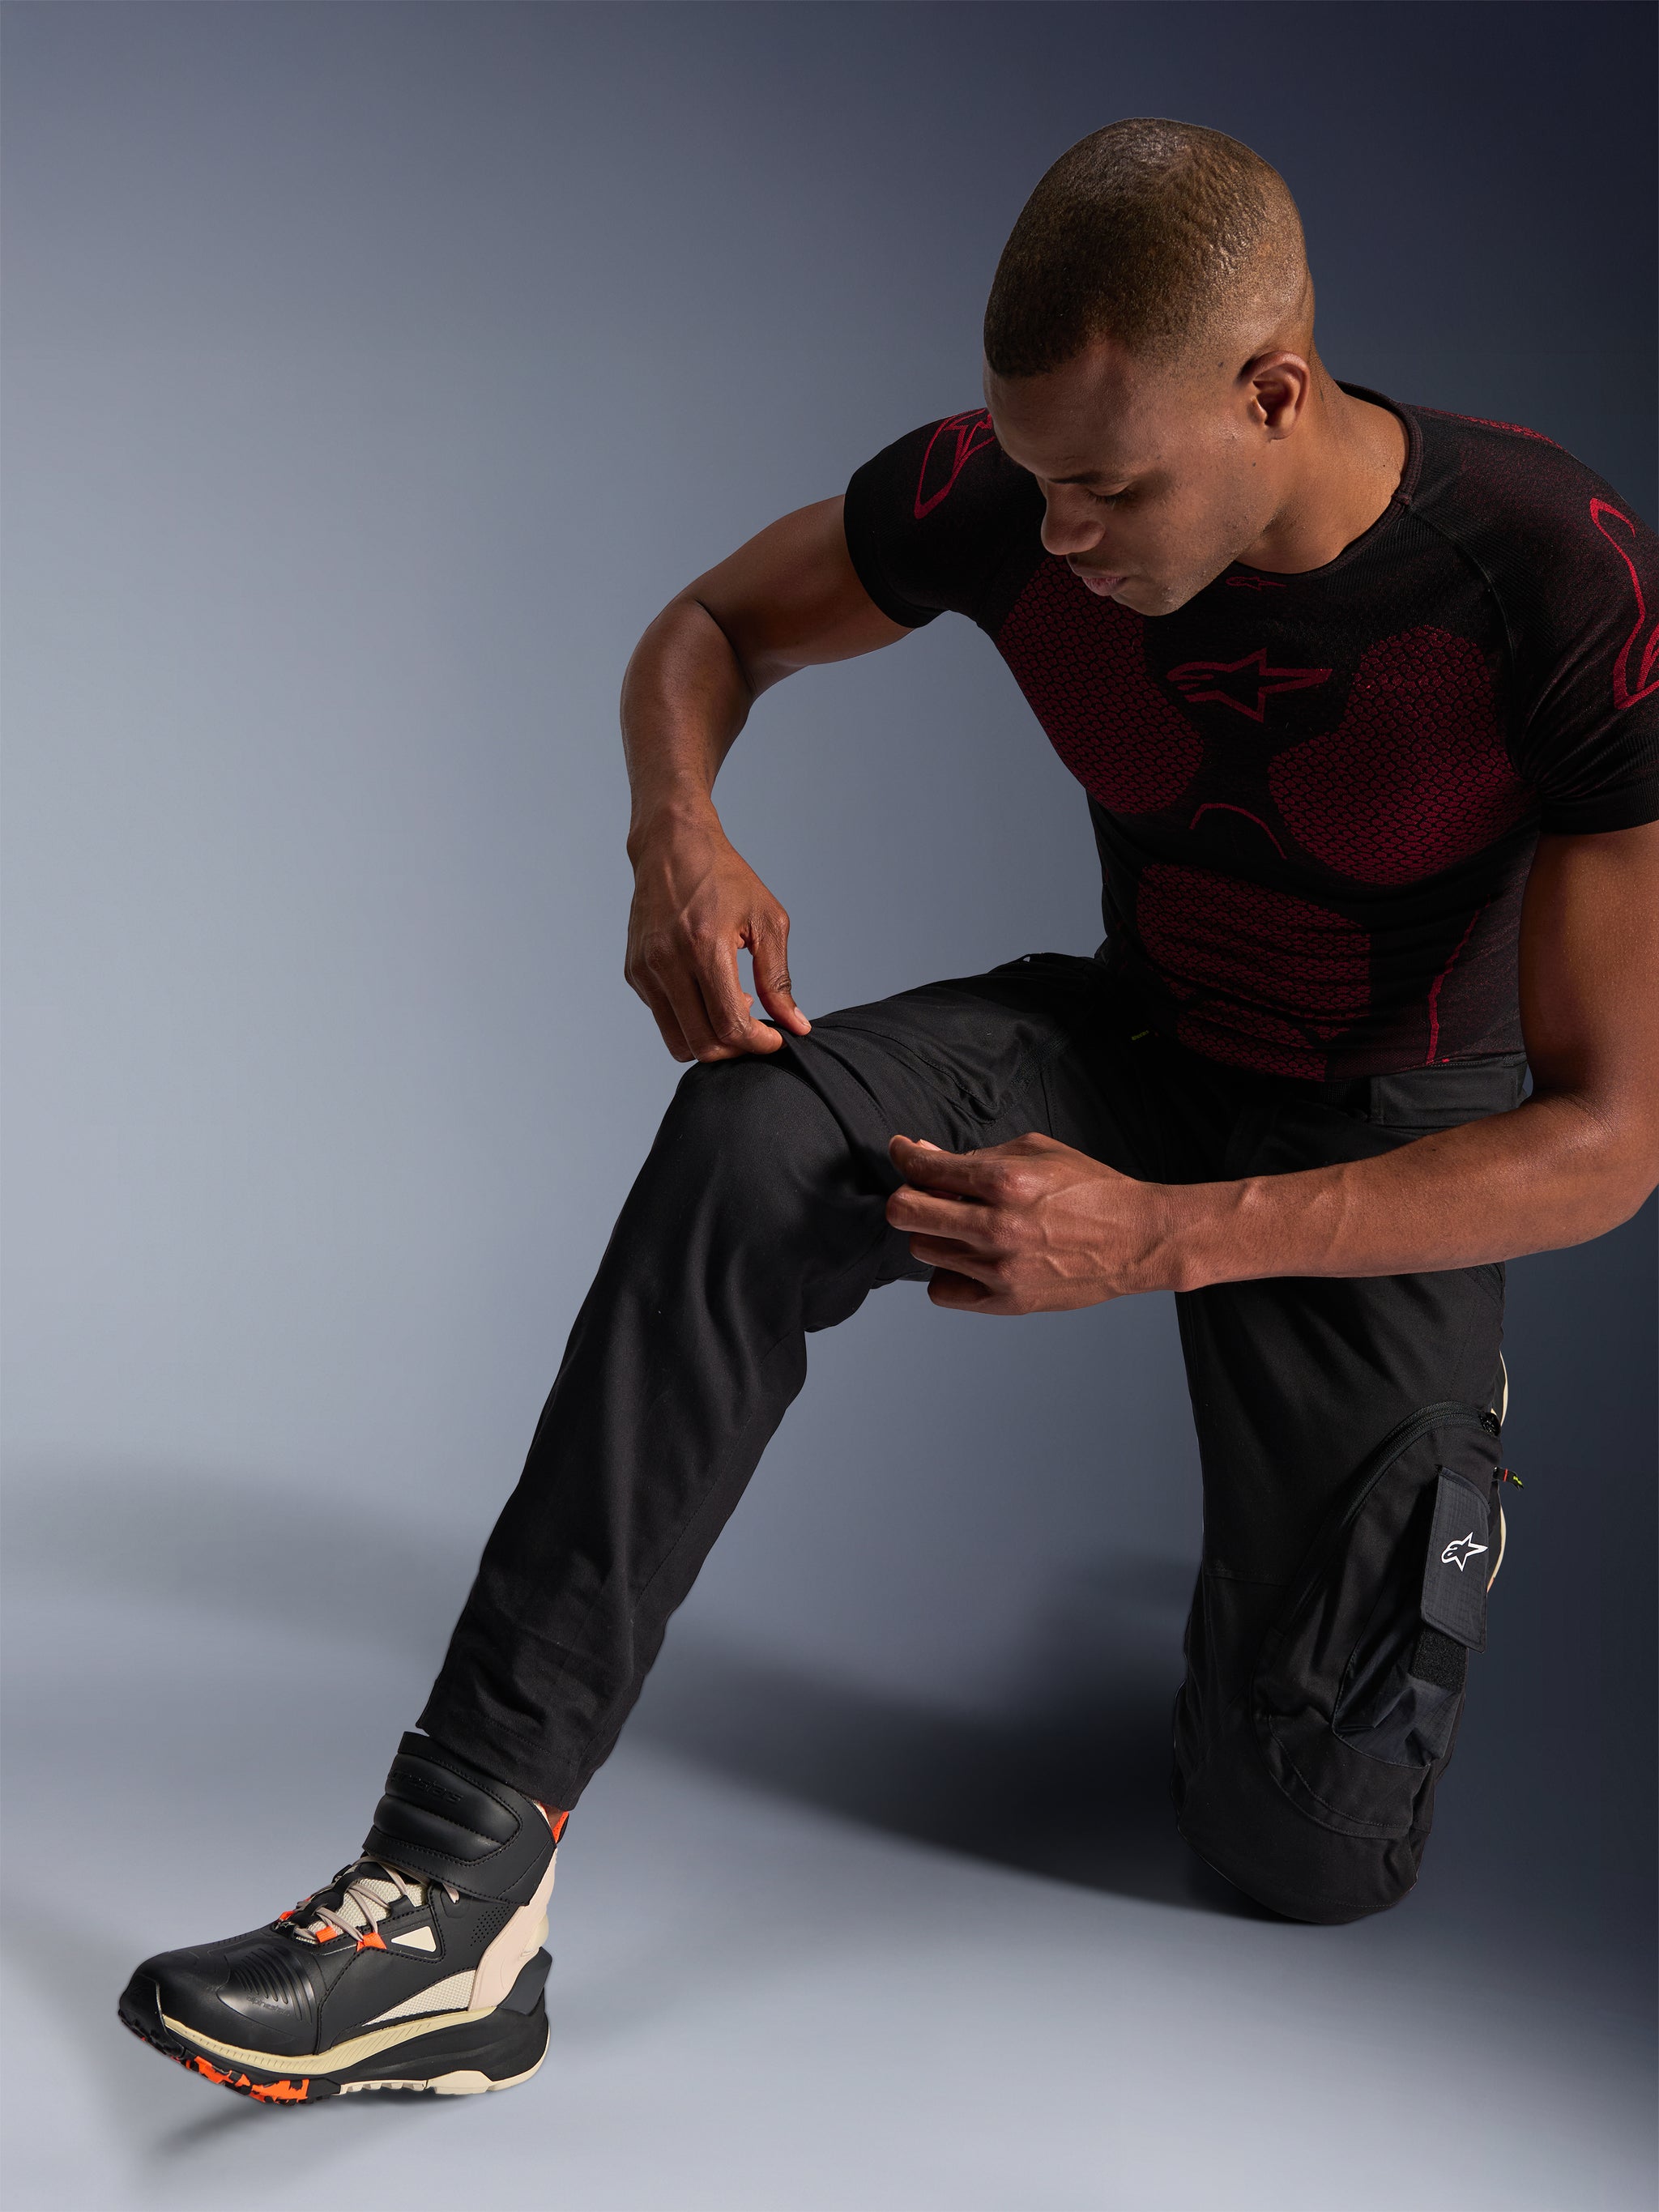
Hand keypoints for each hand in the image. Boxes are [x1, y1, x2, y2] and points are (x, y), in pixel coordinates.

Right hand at [624, 814, 810, 1062]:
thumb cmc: (724, 878)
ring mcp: (645, 969)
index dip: (758, 1044)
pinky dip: (689, 1020)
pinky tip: (708, 991)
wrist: (671, 846)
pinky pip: (664, 1018)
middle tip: (755, 1032)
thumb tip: (795, 1026)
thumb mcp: (767, 920)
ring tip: (732, 1010)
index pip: (730, 1025)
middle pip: (702, 1043)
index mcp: (704, 946)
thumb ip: (778, 978)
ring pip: (678, 1041)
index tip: (775, 1039)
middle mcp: (667, 961)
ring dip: (710, 1040)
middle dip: (735, 1050)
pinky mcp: (634, 972)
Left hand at [884, 1131, 1177, 1311]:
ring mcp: (999, 1269)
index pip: (923, 1170)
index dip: (904, 1156)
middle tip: (925, 1191)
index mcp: (1005, 1181)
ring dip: (934, 1232)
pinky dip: (946, 1272)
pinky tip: (969, 1257)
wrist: (1138, 1238)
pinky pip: (942, 1291)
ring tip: (964, 1224)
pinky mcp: (1007, 1301)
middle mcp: (996, 1227)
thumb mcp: (1038, 1152)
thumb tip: (924, 1155)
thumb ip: (977, 1155)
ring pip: (922, 1250)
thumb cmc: (1091, 1189)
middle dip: (908, 1196)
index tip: (903, 1152)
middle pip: (905, 1213)